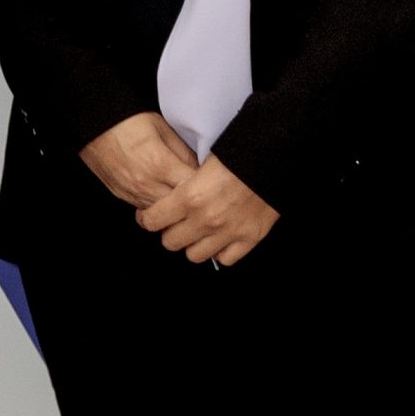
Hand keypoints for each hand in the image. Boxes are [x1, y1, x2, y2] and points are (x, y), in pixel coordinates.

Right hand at [77, 112, 197, 209]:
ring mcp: (132, 192)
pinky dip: (156, 205)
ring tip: (183, 199)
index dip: (207, 188)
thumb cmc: (128, 121)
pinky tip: (162, 195)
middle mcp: (146, 184)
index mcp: (160, 165)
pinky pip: (146, 209)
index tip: (213, 185)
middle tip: (203, 197)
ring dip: (174, 209)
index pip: (194, 189)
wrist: (93, 123)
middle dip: (193, 204)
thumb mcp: (163, 129)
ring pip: (163, 215)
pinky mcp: (121, 195)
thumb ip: (185, 153)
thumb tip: (203, 171)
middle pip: (179, 209)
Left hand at [138, 153, 279, 265]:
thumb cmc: (233, 156)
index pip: (153, 221)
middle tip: (172, 224)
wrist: (268, 160)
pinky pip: (225, 259)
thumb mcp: (197, 165)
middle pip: (171, 242)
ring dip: (192, 244)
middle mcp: (205, 219)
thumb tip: (166, 195)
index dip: (146, 219)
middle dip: (168, 233)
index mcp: (188, 197)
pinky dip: (219, 251)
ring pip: (194, 255)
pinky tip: (219, 238)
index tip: (146, 216)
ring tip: (195, 232)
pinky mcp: (248, 239)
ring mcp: (227, 232)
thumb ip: (182, 185)